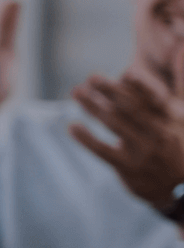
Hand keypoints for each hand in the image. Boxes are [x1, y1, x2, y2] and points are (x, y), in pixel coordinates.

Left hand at [72, 42, 183, 212]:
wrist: (180, 188)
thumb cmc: (175, 144)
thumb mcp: (178, 118)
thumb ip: (169, 90)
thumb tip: (158, 59)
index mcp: (171, 119)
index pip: (155, 100)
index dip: (141, 87)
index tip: (125, 73)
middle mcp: (158, 134)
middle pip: (130, 108)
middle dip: (110, 91)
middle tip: (92, 77)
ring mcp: (142, 151)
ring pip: (114, 124)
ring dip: (92, 106)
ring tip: (76, 91)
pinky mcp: (127, 166)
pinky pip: (102, 150)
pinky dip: (86, 138)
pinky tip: (73, 126)